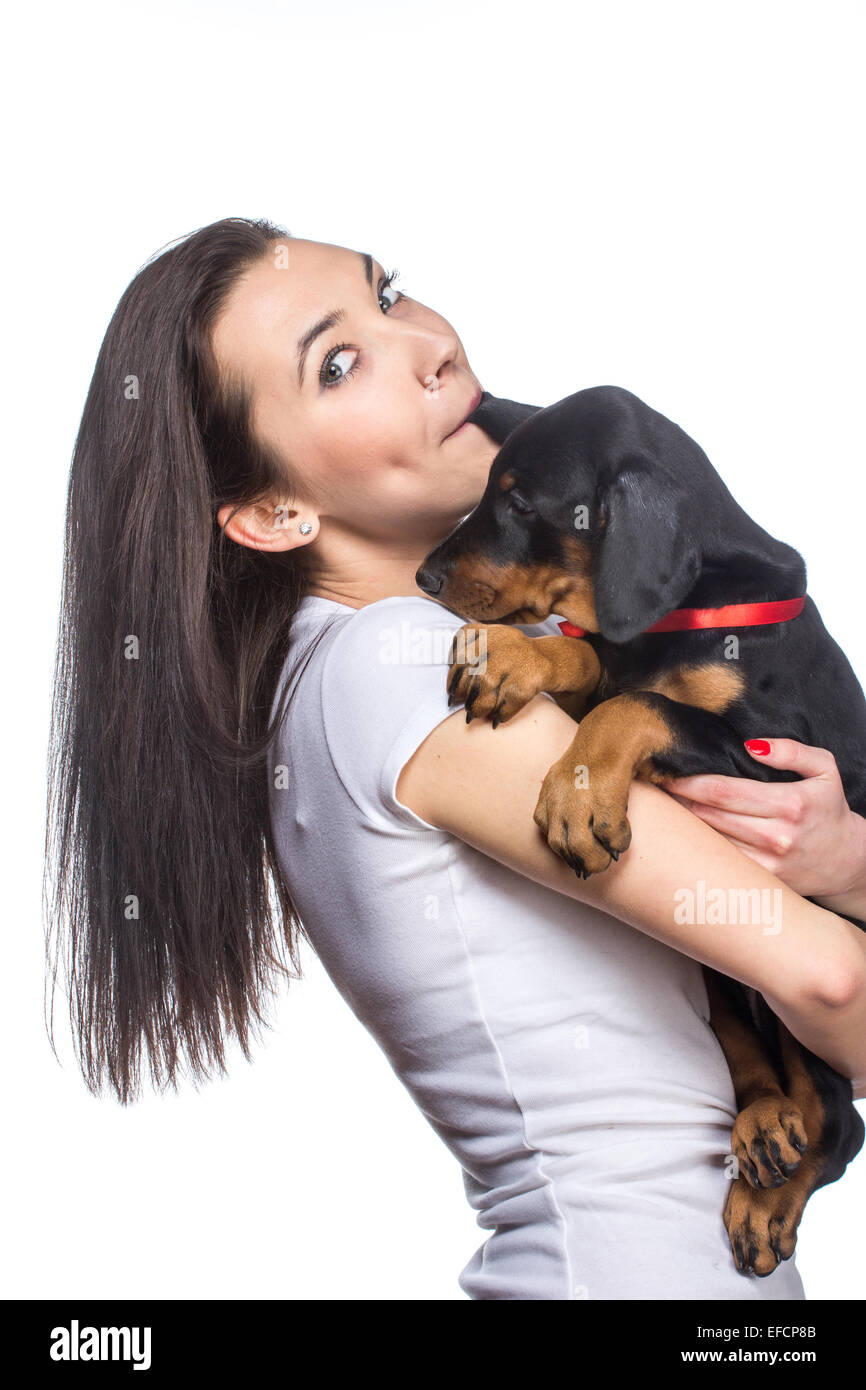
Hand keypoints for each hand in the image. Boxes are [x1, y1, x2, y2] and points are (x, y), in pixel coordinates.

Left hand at [657, 738, 865, 905]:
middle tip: (656, 784)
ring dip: (682, 823)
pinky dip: (698, 845)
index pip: (722, 790)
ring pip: (708, 840)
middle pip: (708, 814)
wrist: (848, 862)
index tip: (666, 771)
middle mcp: (777, 836)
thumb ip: (792, 751)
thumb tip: (752, 745)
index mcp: (790, 804)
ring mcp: (768, 863)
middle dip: (677, 798)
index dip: (687, 780)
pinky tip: (684, 833)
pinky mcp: (761, 882)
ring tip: (664, 806)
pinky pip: (719, 860)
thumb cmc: (829, 809)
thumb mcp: (825, 768)